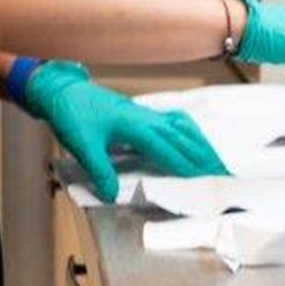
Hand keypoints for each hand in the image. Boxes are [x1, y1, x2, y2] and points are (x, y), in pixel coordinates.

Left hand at [24, 61, 227, 202]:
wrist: (62, 91)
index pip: (167, 148)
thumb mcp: (82, 146)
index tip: (204, 177)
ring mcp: (143, 112)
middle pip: (180, 137)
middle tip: (222, 171)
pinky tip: (190, 135)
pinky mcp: (139, 111)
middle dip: (202, 155)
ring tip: (214, 157)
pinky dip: (186, 129)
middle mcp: (144, 117)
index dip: (186, 164)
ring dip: (198, 142)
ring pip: (179, 126)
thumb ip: (99, 170)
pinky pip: (170, 119)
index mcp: (133, 125)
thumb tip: (112, 194)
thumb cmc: (71, 115)